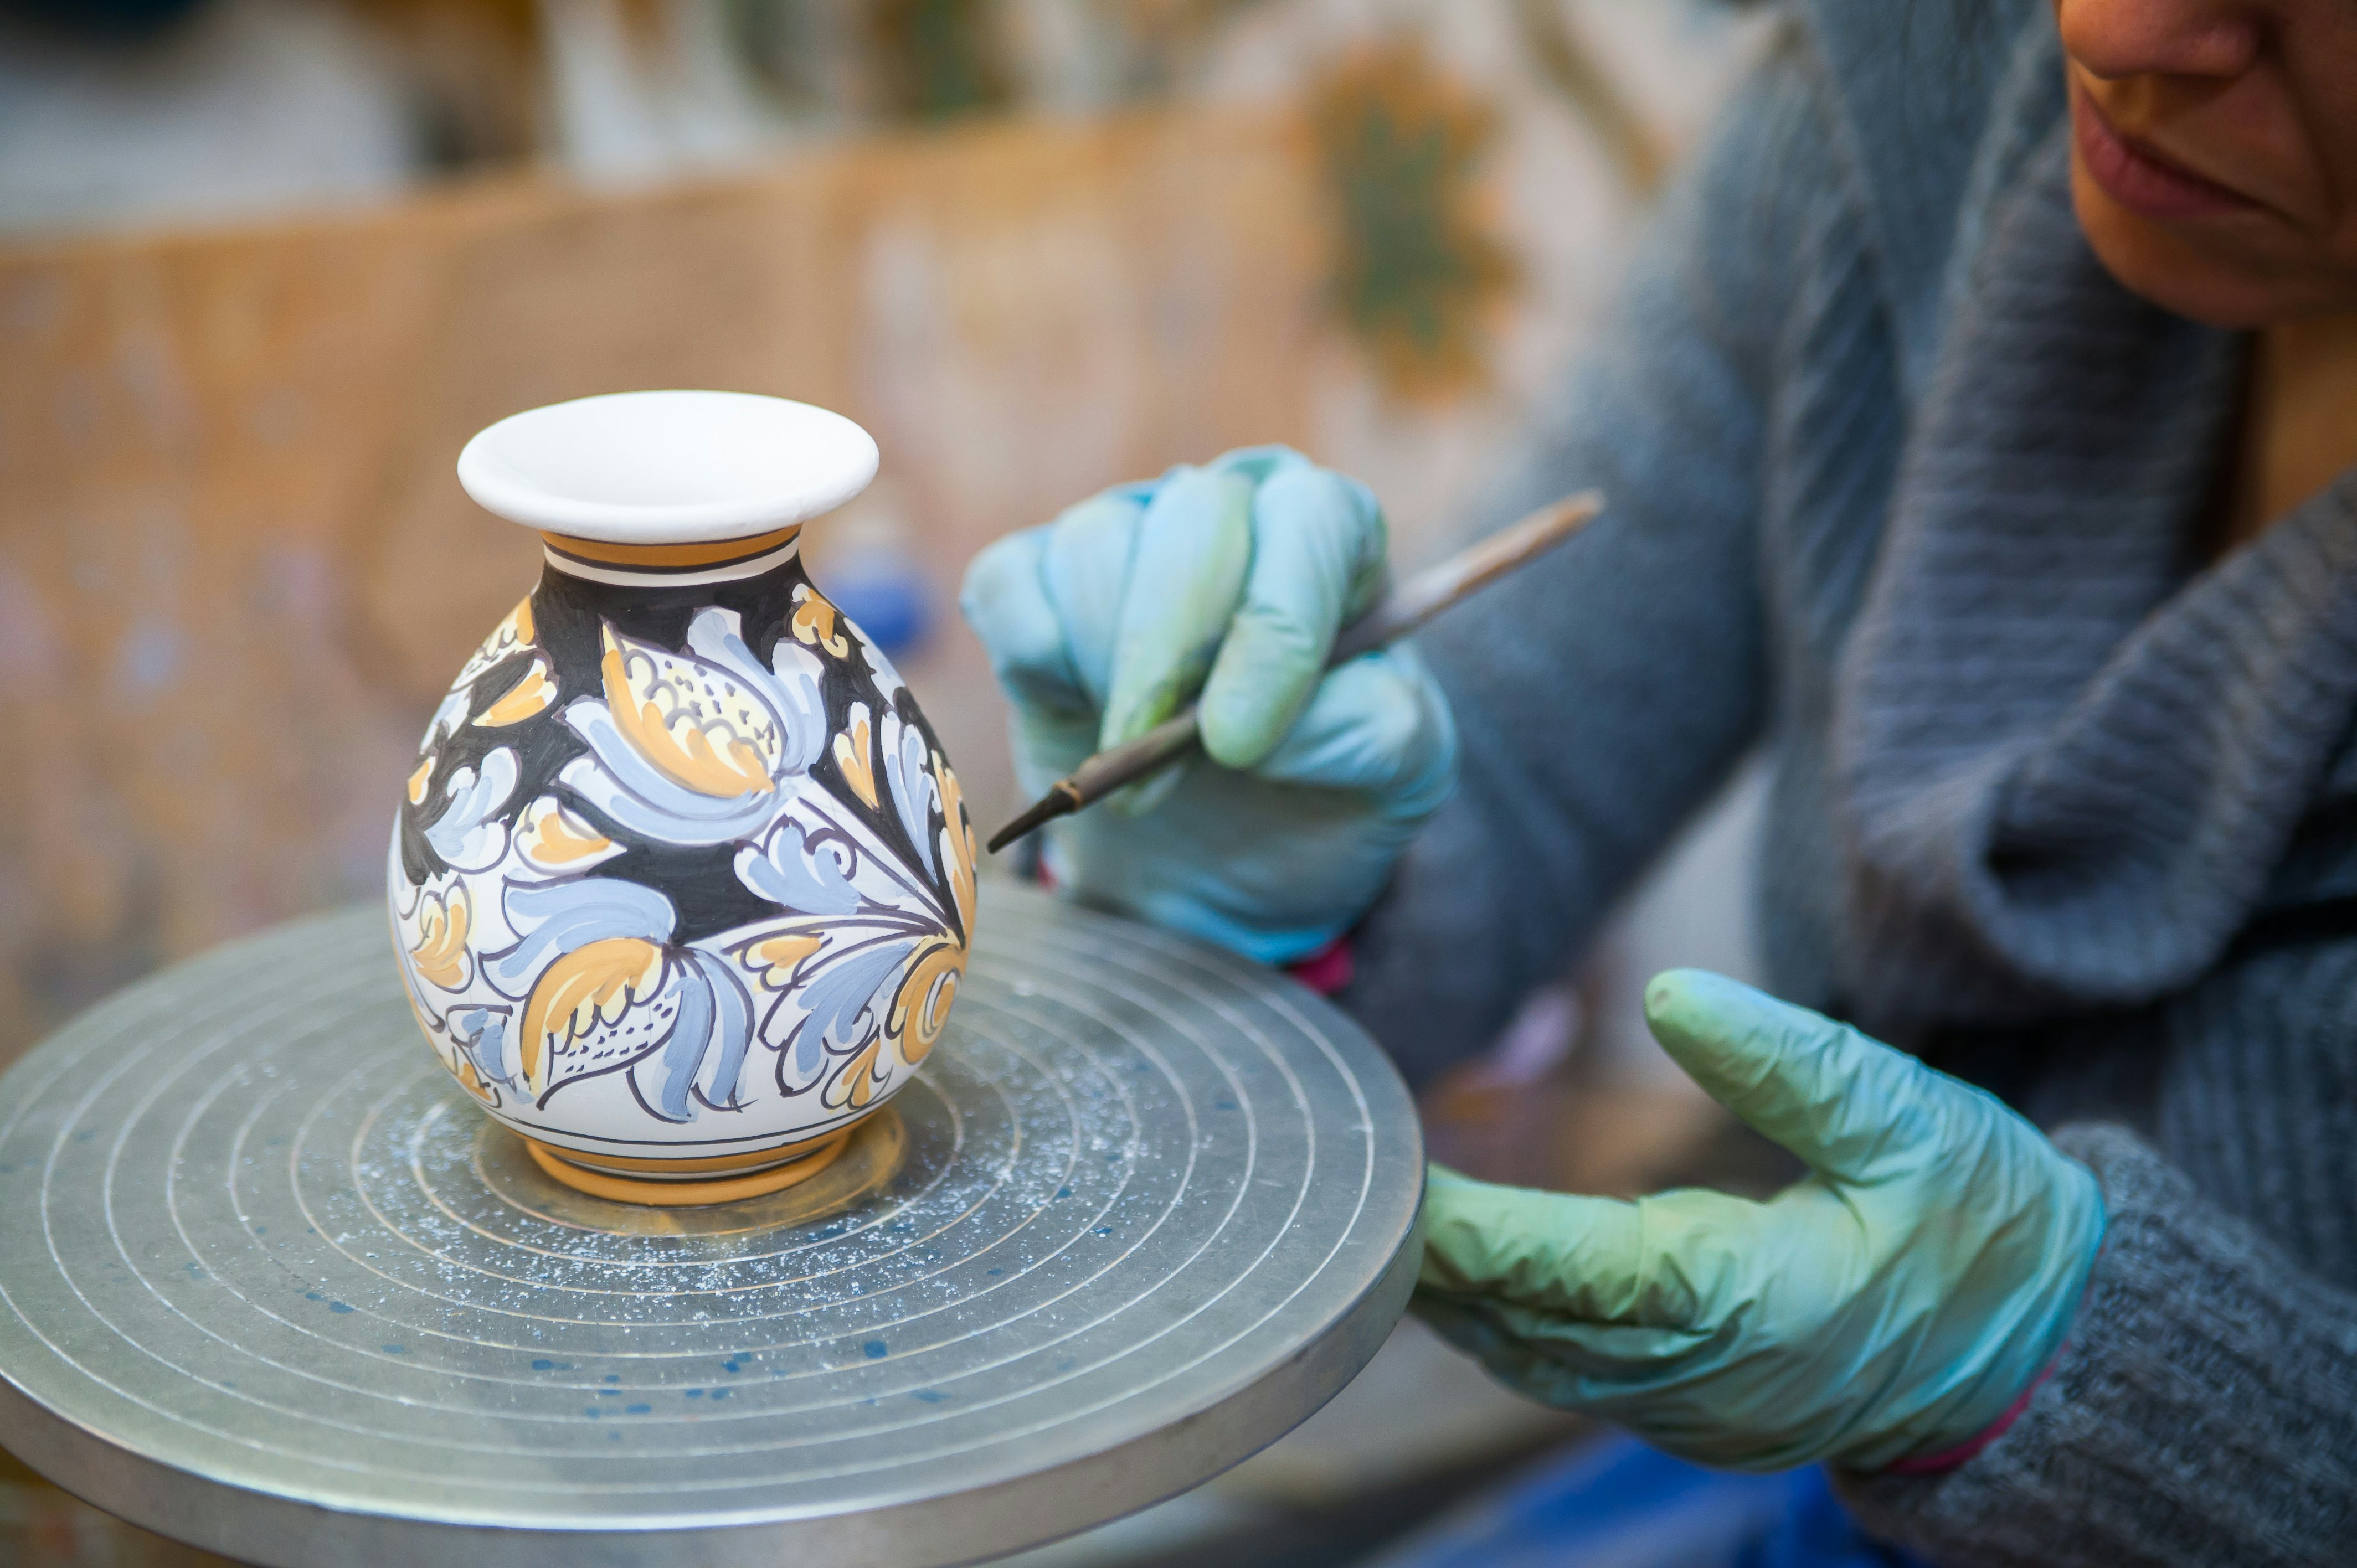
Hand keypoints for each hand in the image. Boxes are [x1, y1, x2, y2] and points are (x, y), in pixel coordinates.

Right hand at [959, 447, 1456, 964]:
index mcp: (1330, 533)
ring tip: (1132, 762)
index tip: (1240, 741)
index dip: (1275, 626)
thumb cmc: (1317, 791)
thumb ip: (1364, 730)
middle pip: (1197, 517)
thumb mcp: (1393, 777)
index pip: (1311, 520)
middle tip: (1159, 755)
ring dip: (1106, 671)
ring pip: (1096, 547)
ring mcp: (1124, 532)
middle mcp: (1229, 508)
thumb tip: (1251, 722)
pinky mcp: (1033, 580)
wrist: (1217, 859)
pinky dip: (1033, 656)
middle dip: (1174, 651)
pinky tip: (1073, 713)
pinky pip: (1011, 584)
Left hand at [1415, 970, 2106, 1471]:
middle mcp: (1705, 1376)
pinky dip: (1506, 1324)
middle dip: (1438, 1263)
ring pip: (1535, 1362)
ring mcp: (1696, 1409)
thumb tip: (1670, 991)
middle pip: (1528, 1324)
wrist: (2049, 1352)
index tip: (1394, 1184)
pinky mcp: (1695, 1412)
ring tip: (1381, 1222)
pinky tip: (1462, 1273)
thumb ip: (1790, 1061)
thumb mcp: (1914, 1121)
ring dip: (1457, 1299)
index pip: (1573, 1270)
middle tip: (1349, 1188)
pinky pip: (1571, 1375)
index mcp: (1752, 1304)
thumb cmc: (1988, 1226)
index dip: (1474, 1231)